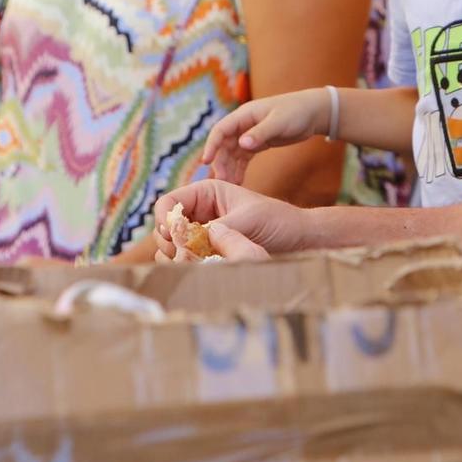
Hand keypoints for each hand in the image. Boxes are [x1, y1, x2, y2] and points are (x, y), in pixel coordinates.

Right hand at [153, 180, 308, 260]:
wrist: (297, 238)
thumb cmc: (277, 219)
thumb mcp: (247, 219)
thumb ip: (217, 229)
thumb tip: (187, 243)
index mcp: (206, 192)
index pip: (169, 202)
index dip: (164, 219)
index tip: (172, 236)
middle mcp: (200, 211)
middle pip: (164, 226)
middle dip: (168, 241)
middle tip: (183, 255)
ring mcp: (202, 233)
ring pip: (171, 246)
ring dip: (176, 256)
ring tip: (194, 263)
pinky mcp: (207, 252)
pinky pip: (185, 260)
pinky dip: (186, 266)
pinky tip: (202, 270)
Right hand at [200, 90, 329, 183]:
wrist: (313, 112)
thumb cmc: (296, 112)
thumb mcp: (279, 122)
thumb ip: (260, 133)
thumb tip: (242, 144)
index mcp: (244, 115)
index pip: (221, 130)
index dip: (211, 145)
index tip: (206, 161)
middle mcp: (243, 124)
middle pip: (224, 145)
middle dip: (220, 162)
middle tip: (221, 181)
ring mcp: (250, 134)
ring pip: (232, 154)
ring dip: (229, 168)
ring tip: (229, 186)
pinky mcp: (258, 143)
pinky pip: (243, 158)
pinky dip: (239, 169)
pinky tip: (238, 182)